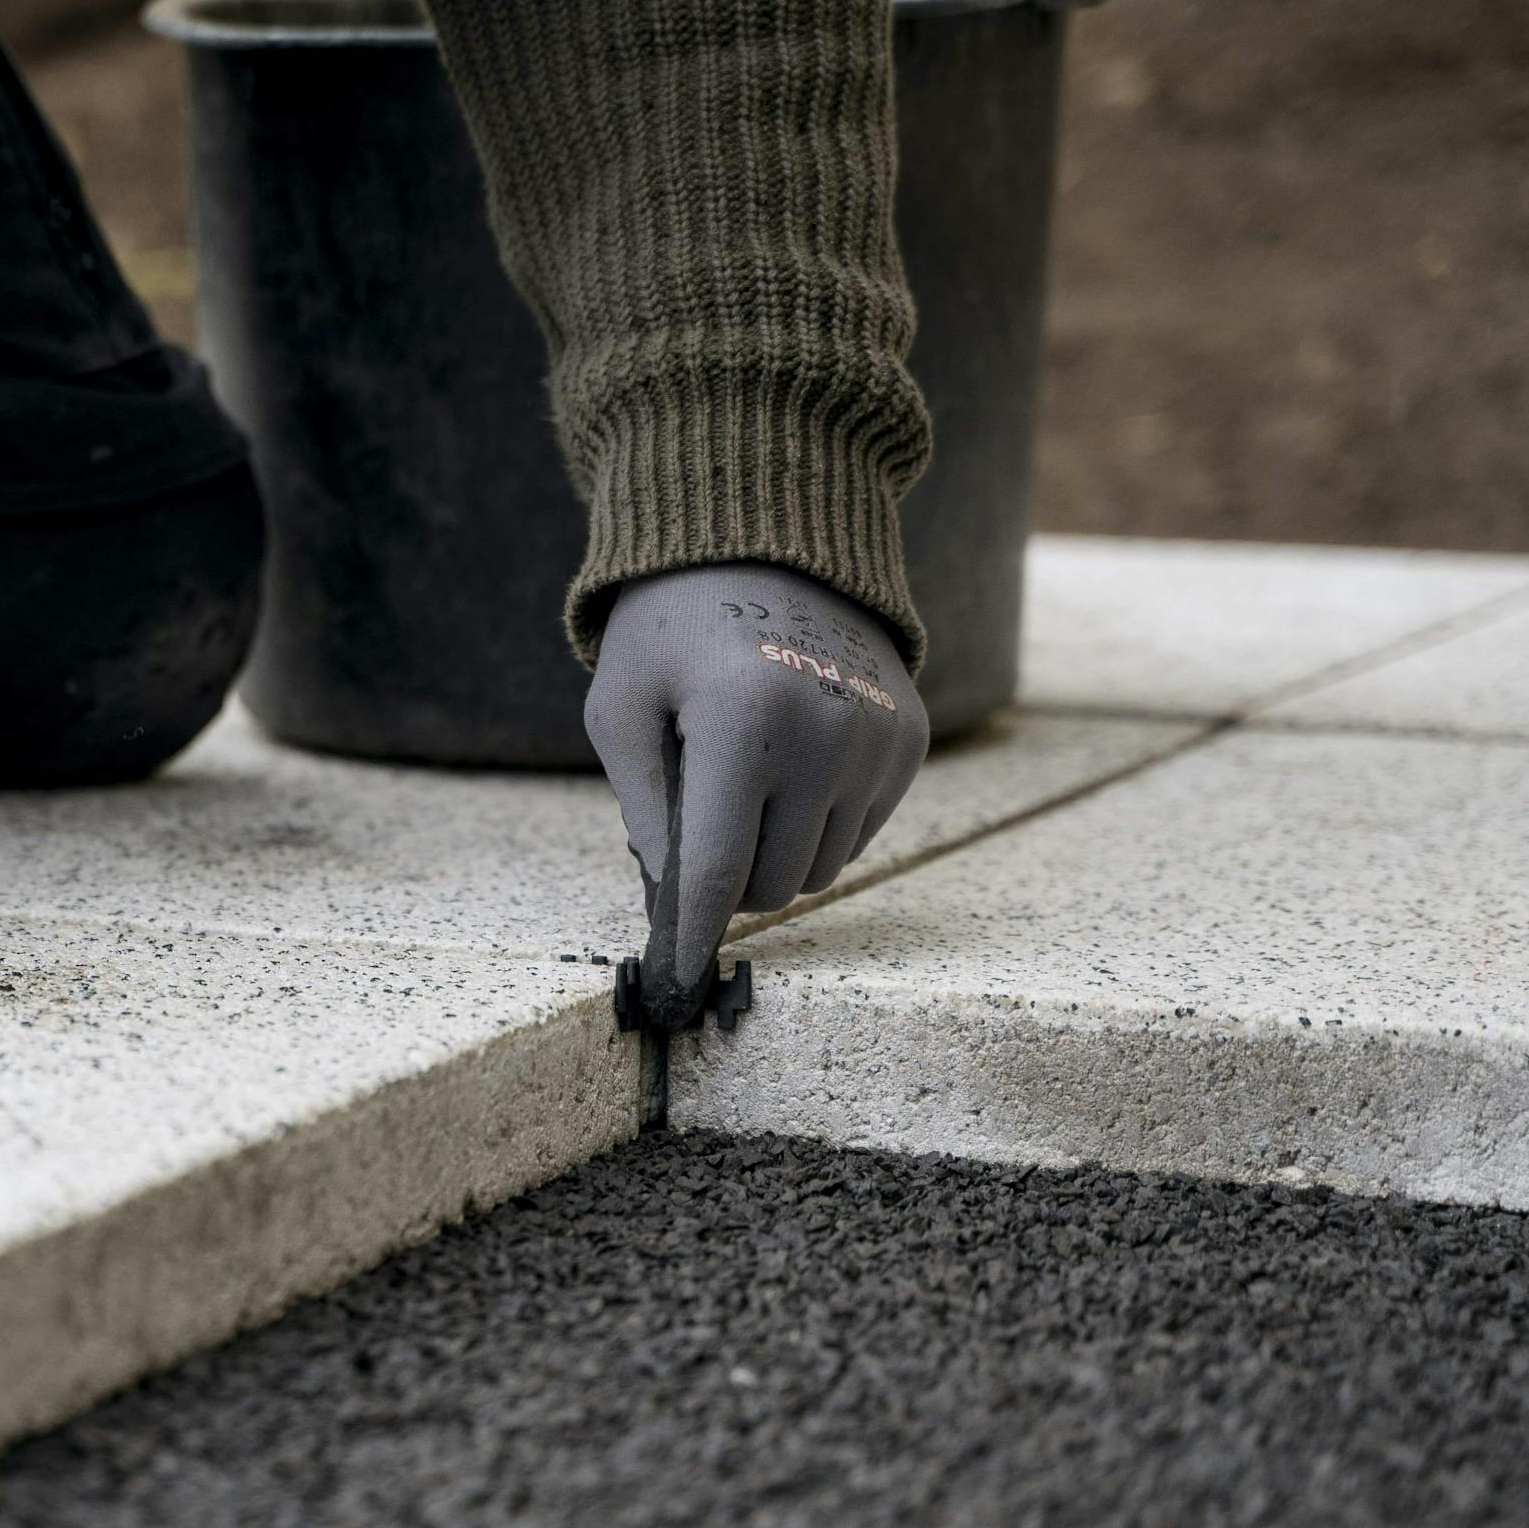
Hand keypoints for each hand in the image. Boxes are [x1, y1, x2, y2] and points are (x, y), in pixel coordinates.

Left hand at [585, 561, 928, 1028]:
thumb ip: (640, 807)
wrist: (771, 543)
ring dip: (773, 856)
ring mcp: (876, 739)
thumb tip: (674, 898)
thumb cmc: (673, 630)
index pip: (715, 869)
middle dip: (726, 879)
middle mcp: (824, 734)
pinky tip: (790, 764)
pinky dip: (816, 825)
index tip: (677, 984)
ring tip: (744, 783)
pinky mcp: (907, 739)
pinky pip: (856, 835)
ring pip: (818, 871)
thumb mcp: (621, 705)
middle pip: (770, 885)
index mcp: (741, 722)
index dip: (693, 935)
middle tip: (699, 822)